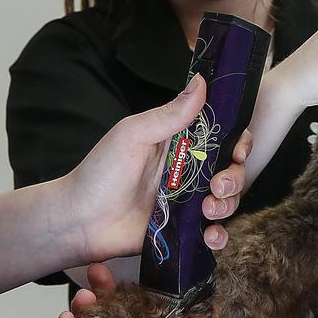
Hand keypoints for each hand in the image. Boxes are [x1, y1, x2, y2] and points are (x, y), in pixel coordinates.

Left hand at [59, 76, 250, 262]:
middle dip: (235, 178)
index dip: (240, 142)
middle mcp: (190, 171)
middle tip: (217, 186)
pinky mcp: (184, 229)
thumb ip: (170, 113)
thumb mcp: (134, 135)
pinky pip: (214, 232)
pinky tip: (210, 235)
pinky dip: (219, 235)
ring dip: (228, 205)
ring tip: (207, 209)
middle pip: (233, 169)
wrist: (77, 222)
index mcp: (181, 144)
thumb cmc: (99, 173)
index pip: (224, 137)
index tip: (238, 151)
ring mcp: (189, 202)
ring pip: (228, 200)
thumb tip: (201, 81)